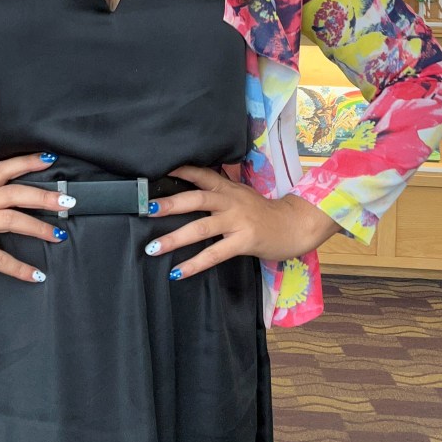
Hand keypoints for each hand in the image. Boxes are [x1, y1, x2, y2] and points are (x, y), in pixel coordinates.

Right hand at [0, 153, 71, 282]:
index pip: (1, 169)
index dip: (25, 163)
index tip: (50, 159)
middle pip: (12, 192)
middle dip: (43, 195)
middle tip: (68, 201)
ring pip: (9, 219)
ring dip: (37, 227)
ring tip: (59, 235)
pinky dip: (17, 267)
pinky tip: (36, 274)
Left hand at [145, 165, 340, 279]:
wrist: (295, 226)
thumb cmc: (262, 213)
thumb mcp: (240, 196)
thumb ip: (217, 193)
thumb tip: (186, 192)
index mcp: (227, 188)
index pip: (201, 174)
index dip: (180, 169)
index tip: (156, 169)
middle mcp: (230, 201)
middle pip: (196, 198)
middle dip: (170, 204)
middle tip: (146, 208)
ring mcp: (237, 221)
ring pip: (201, 228)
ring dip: (174, 238)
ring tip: (152, 247)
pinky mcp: (244, 241)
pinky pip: (215, 254)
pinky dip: (194, 264)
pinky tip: (177, 272)